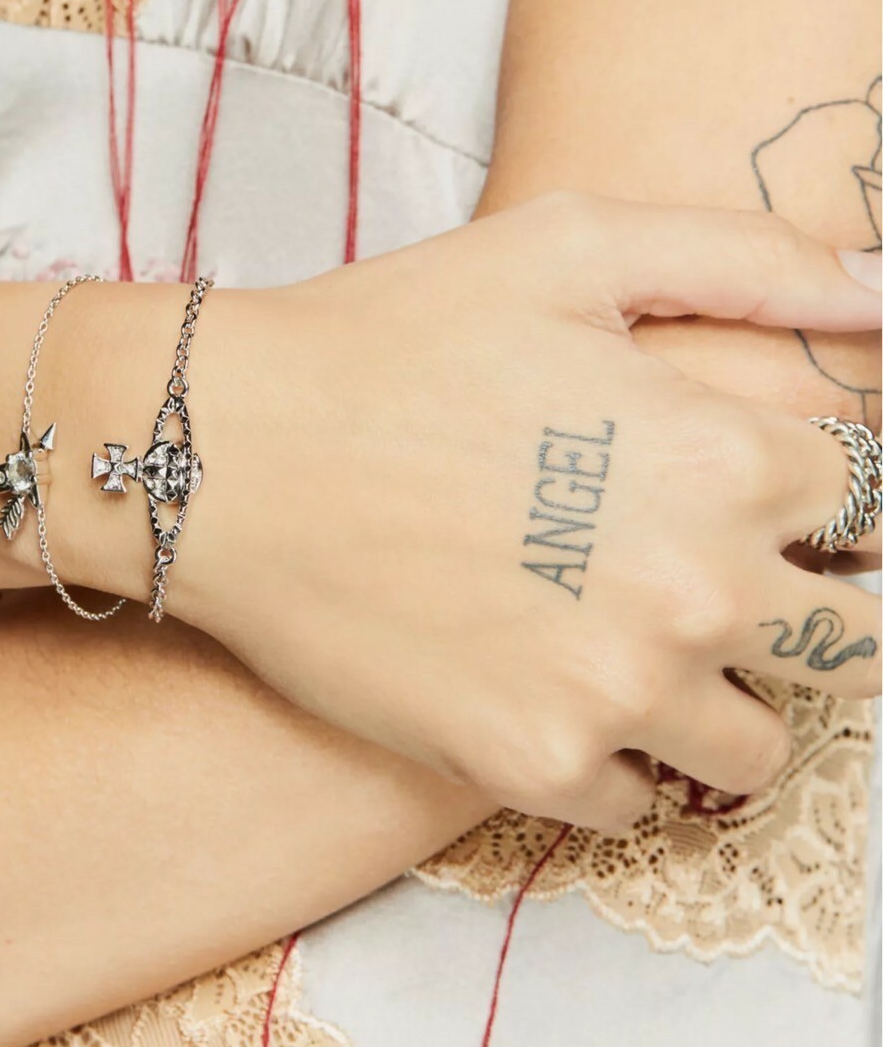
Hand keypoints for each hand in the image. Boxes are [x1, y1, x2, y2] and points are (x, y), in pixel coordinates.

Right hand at [174, 193, 881, 832]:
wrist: (228, 454)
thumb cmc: (392, 334)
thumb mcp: (569, 245)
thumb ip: (748, 259)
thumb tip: (882, 289)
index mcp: (725, 453)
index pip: (870, 500)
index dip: (821, 490)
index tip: (762, 488)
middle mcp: (697, 588)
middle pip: (861, 644)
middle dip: (821, 609)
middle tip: (729, 577)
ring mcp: (619, 692)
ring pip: (766, 745)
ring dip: (729, 694)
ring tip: (642, 637)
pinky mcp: (533, 765)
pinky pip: (646, 802)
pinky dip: (622, 753)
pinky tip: (558, 683)